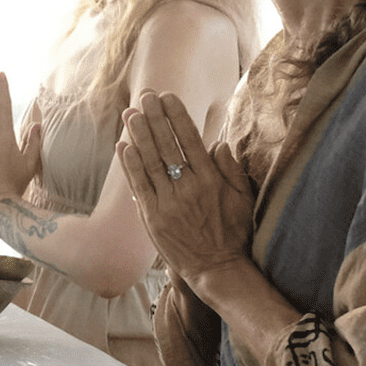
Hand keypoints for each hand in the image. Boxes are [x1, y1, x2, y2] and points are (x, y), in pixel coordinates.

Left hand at [118, 90, 254, 292]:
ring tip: (131, 113)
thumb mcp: (242, 198)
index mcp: (210, 179)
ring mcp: (168, 203)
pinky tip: (123, 146)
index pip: (190, 139)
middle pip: (167, 144)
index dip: (176, 115)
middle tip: (145, 95)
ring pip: (150, 161)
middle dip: (154, 117)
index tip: (167, 96)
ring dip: (138, 135)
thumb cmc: (234, 233)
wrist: (217, 271)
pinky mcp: (153, 218)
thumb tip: (218, 142)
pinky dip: (130, 165)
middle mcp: (188, 187)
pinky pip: (139, 185)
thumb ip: (232, 168)